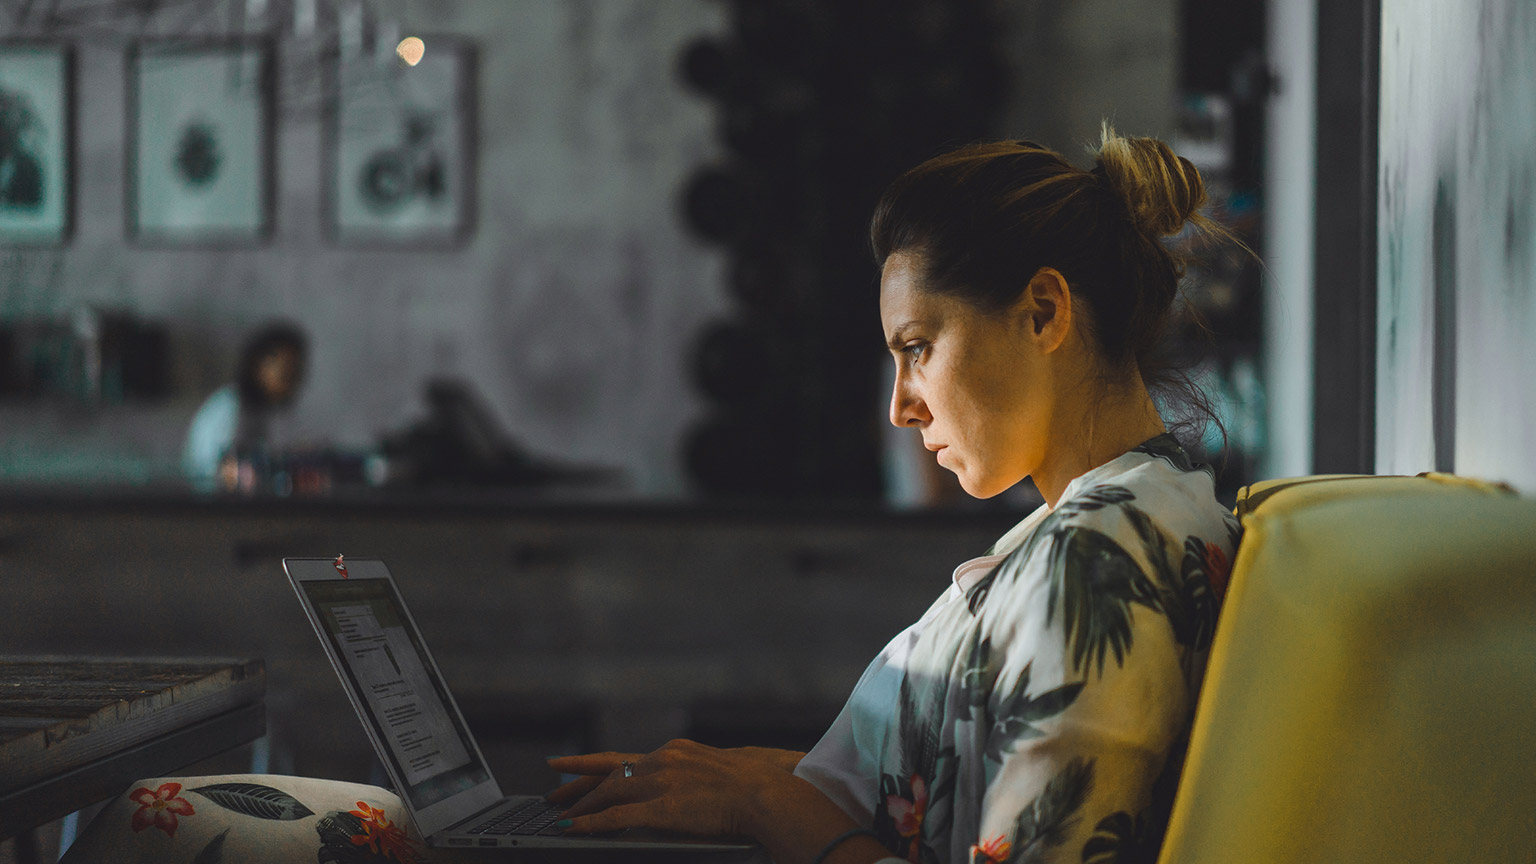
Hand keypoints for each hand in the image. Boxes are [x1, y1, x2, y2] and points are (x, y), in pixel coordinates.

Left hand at [545, 739, 797, 837]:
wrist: (765, 792)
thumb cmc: (751, 787)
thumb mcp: (713, 770)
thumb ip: (689, 776)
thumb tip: (679, 792)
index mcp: (673, 752)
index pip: (622, 757)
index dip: (590, 763)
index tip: (566, 766)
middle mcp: (662, 760)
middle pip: (608, 772)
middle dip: (578, 785)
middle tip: (553, 795)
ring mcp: (661, 782)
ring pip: (608, 793)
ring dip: (581, 806)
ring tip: (560, 816)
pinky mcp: (662, 807)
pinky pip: (616, 817)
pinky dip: (591, 823)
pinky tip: (573, 828)